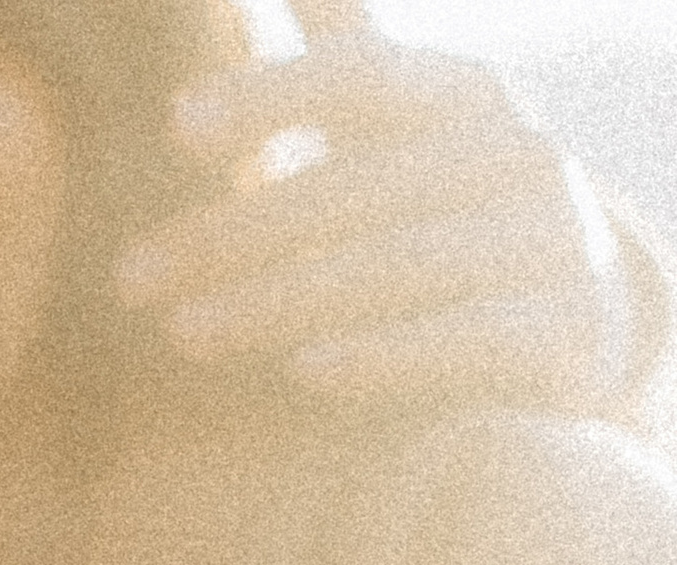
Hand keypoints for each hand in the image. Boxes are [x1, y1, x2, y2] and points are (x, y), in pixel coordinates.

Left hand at [119, 7, 627, 413]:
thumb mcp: (400, 127)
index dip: (270, 96)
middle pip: (355, 190)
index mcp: (464, 96)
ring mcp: (550, 243)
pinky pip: (463, 344)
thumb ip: (341, 50)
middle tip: (133, 280)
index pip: (362, 77)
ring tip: (185, 334)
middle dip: (234, 235)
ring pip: (395, 269)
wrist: (572, 320)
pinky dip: (383, 357)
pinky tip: (305, 374)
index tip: (175, 127)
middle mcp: (516, 156)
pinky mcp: (563, 333)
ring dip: (279, 304)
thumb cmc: (445, 213)